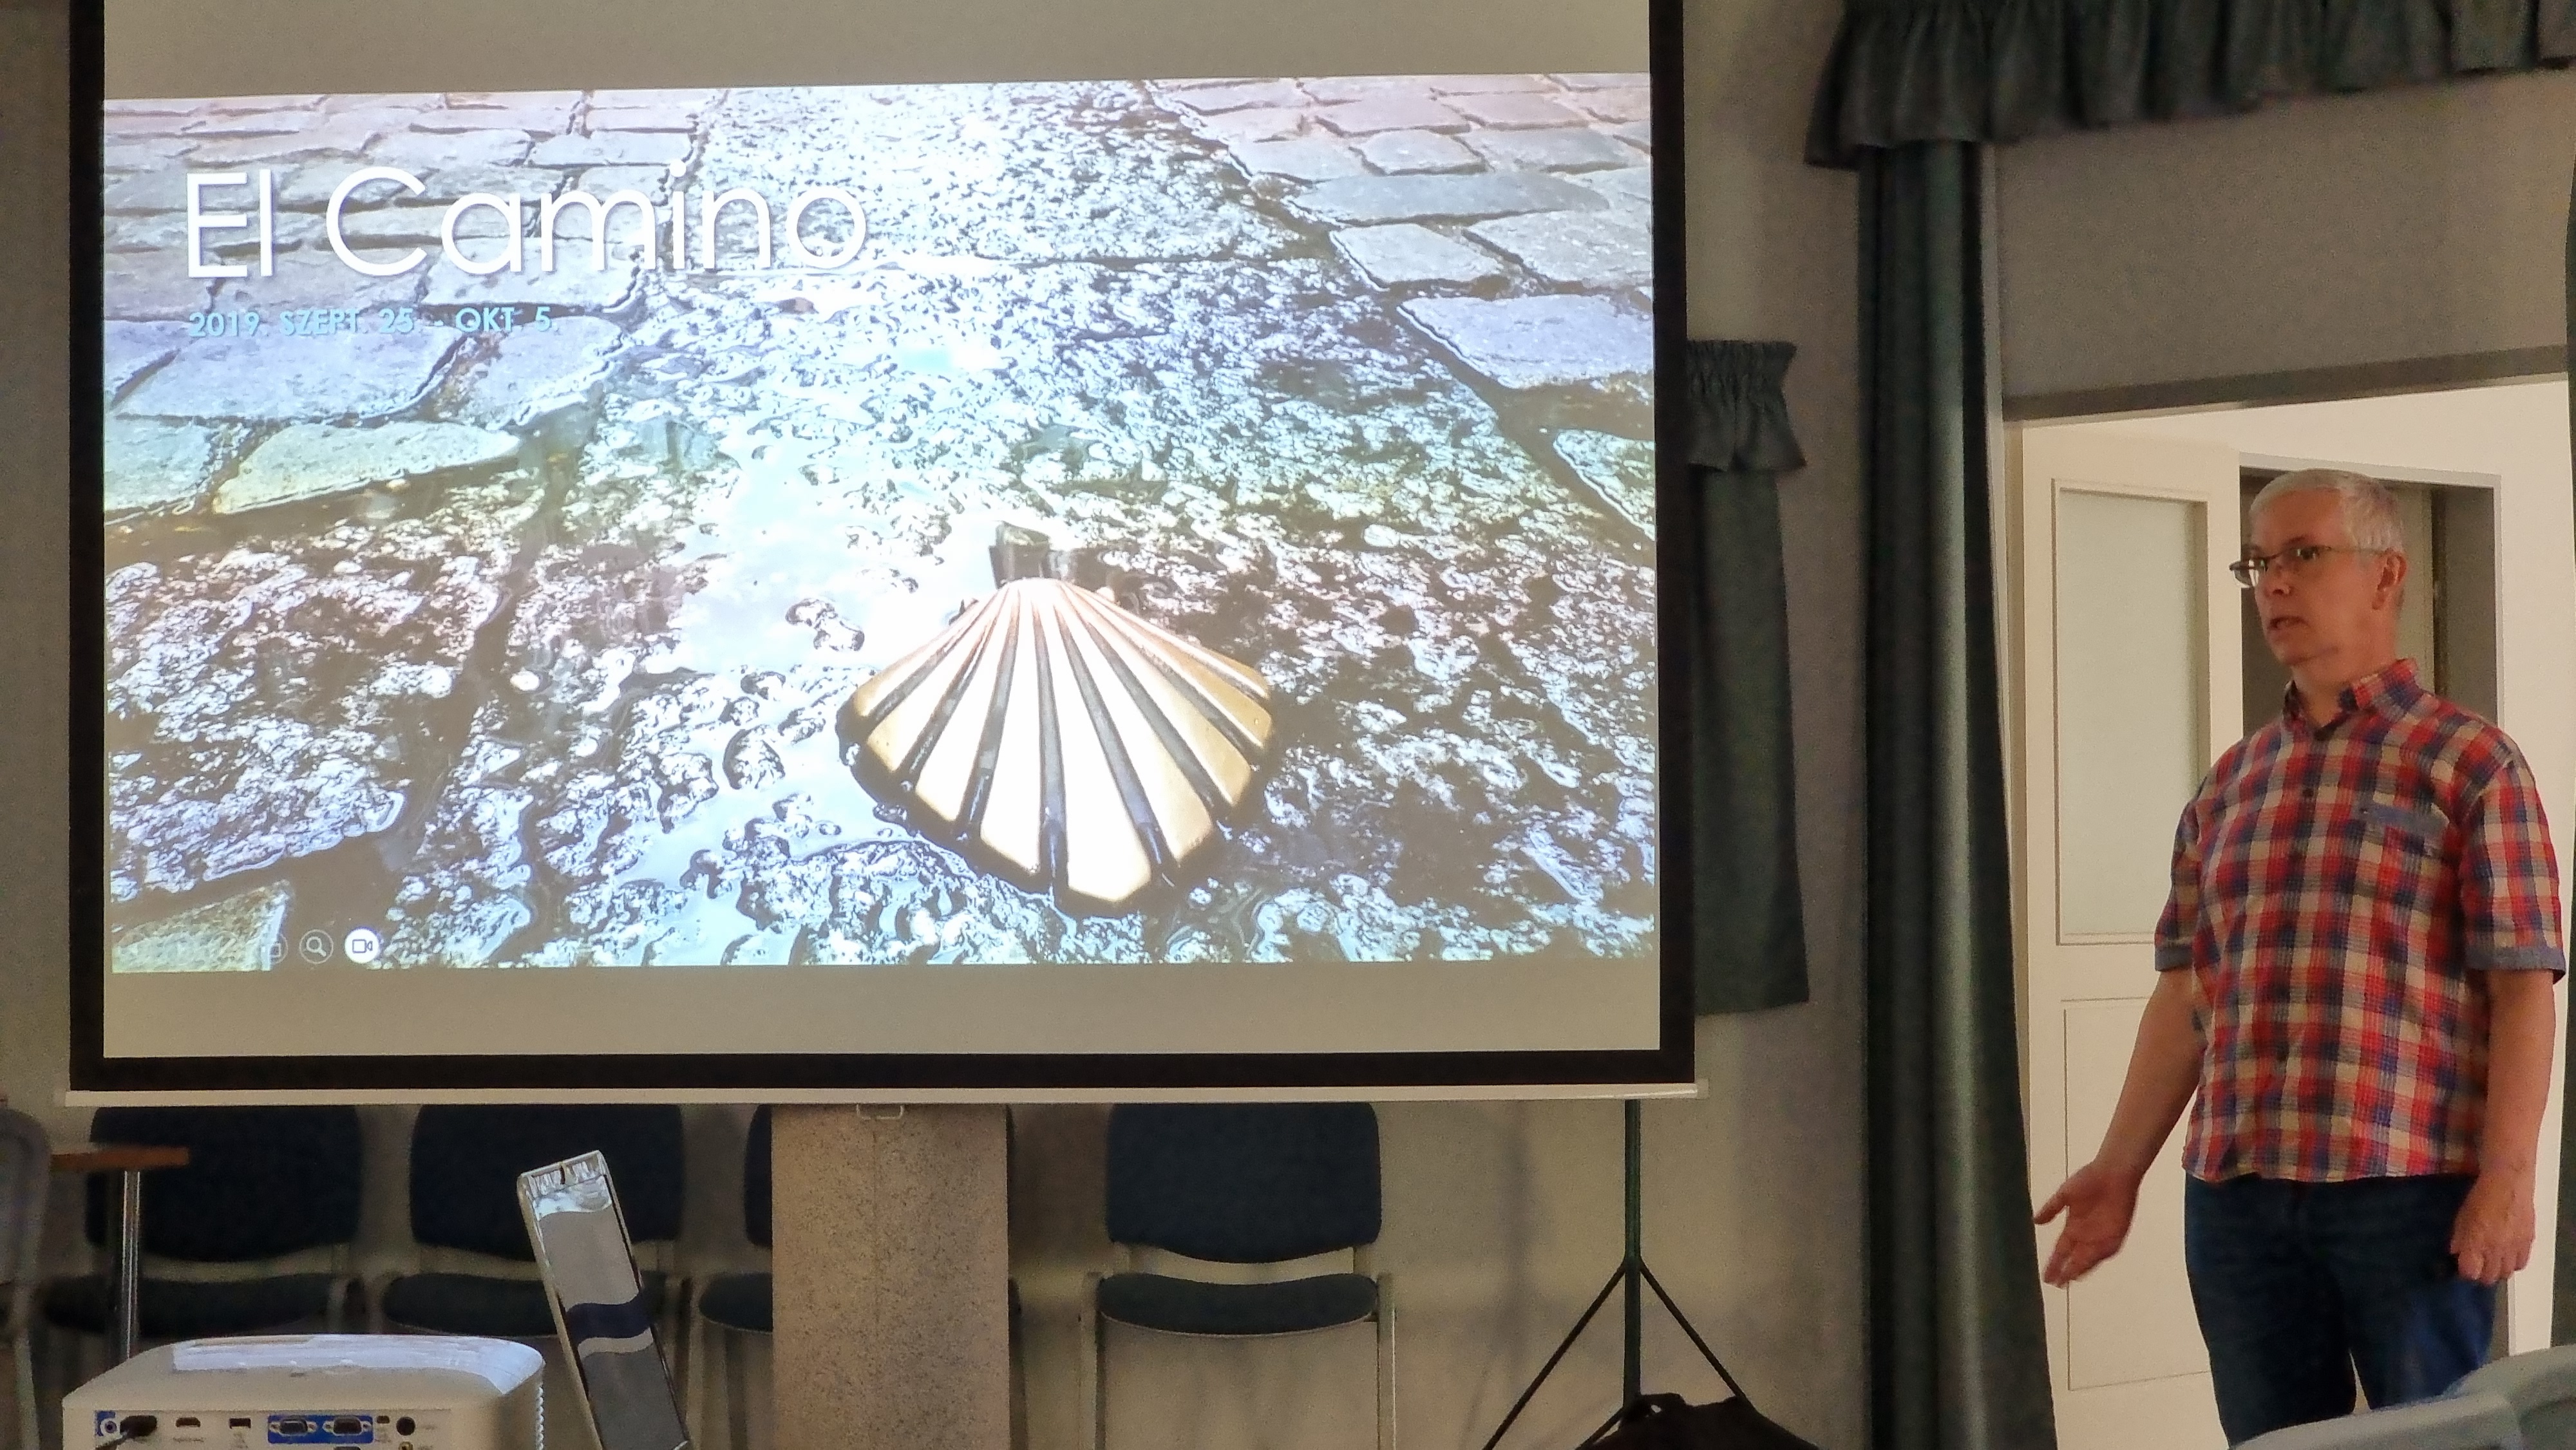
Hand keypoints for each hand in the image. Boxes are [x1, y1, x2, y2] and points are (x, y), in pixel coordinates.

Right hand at [2035, 1161, 2144, 1285]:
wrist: (2113, 1174)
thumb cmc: (2089, 1180)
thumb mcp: (2064, 1194)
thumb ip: (2051, 1209)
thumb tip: (2035, 1221)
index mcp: (2074, 1226)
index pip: (2062, 1250)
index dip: (2054, 1263)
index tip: (2045, 1276)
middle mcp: (2087, 1235)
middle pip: (2074, 1258)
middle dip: (2065, 1271)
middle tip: (2055, 1285)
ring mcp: (2101, 1236)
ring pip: (2088, 1259)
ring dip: (2079, 1269)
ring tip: (2068, 1281)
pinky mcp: (2116, 1234)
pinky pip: (2105, 1252)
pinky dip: (2094, 1261)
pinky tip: (2085, 1268)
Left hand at [2452, 1169, 2534, 1284]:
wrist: (2508, 1183)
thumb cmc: (2480, 1197)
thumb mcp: (2462, 1217)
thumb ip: (2459, 1238)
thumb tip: (2455, 1254)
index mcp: (2477, 1242)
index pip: (2470, 1273)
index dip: (2465, 1271)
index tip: (2463, 1265)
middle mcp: (2496, 1250)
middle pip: (2489, 1278)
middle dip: (2481, 1274)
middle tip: (2478, 1264)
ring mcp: (2514, 1247)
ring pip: (2506, 1274)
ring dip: (2498, 1270)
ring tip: (2492, 1260)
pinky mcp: (2528, 1242)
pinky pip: (2521, 1263)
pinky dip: (2513, 1263)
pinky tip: (2507, 1255)